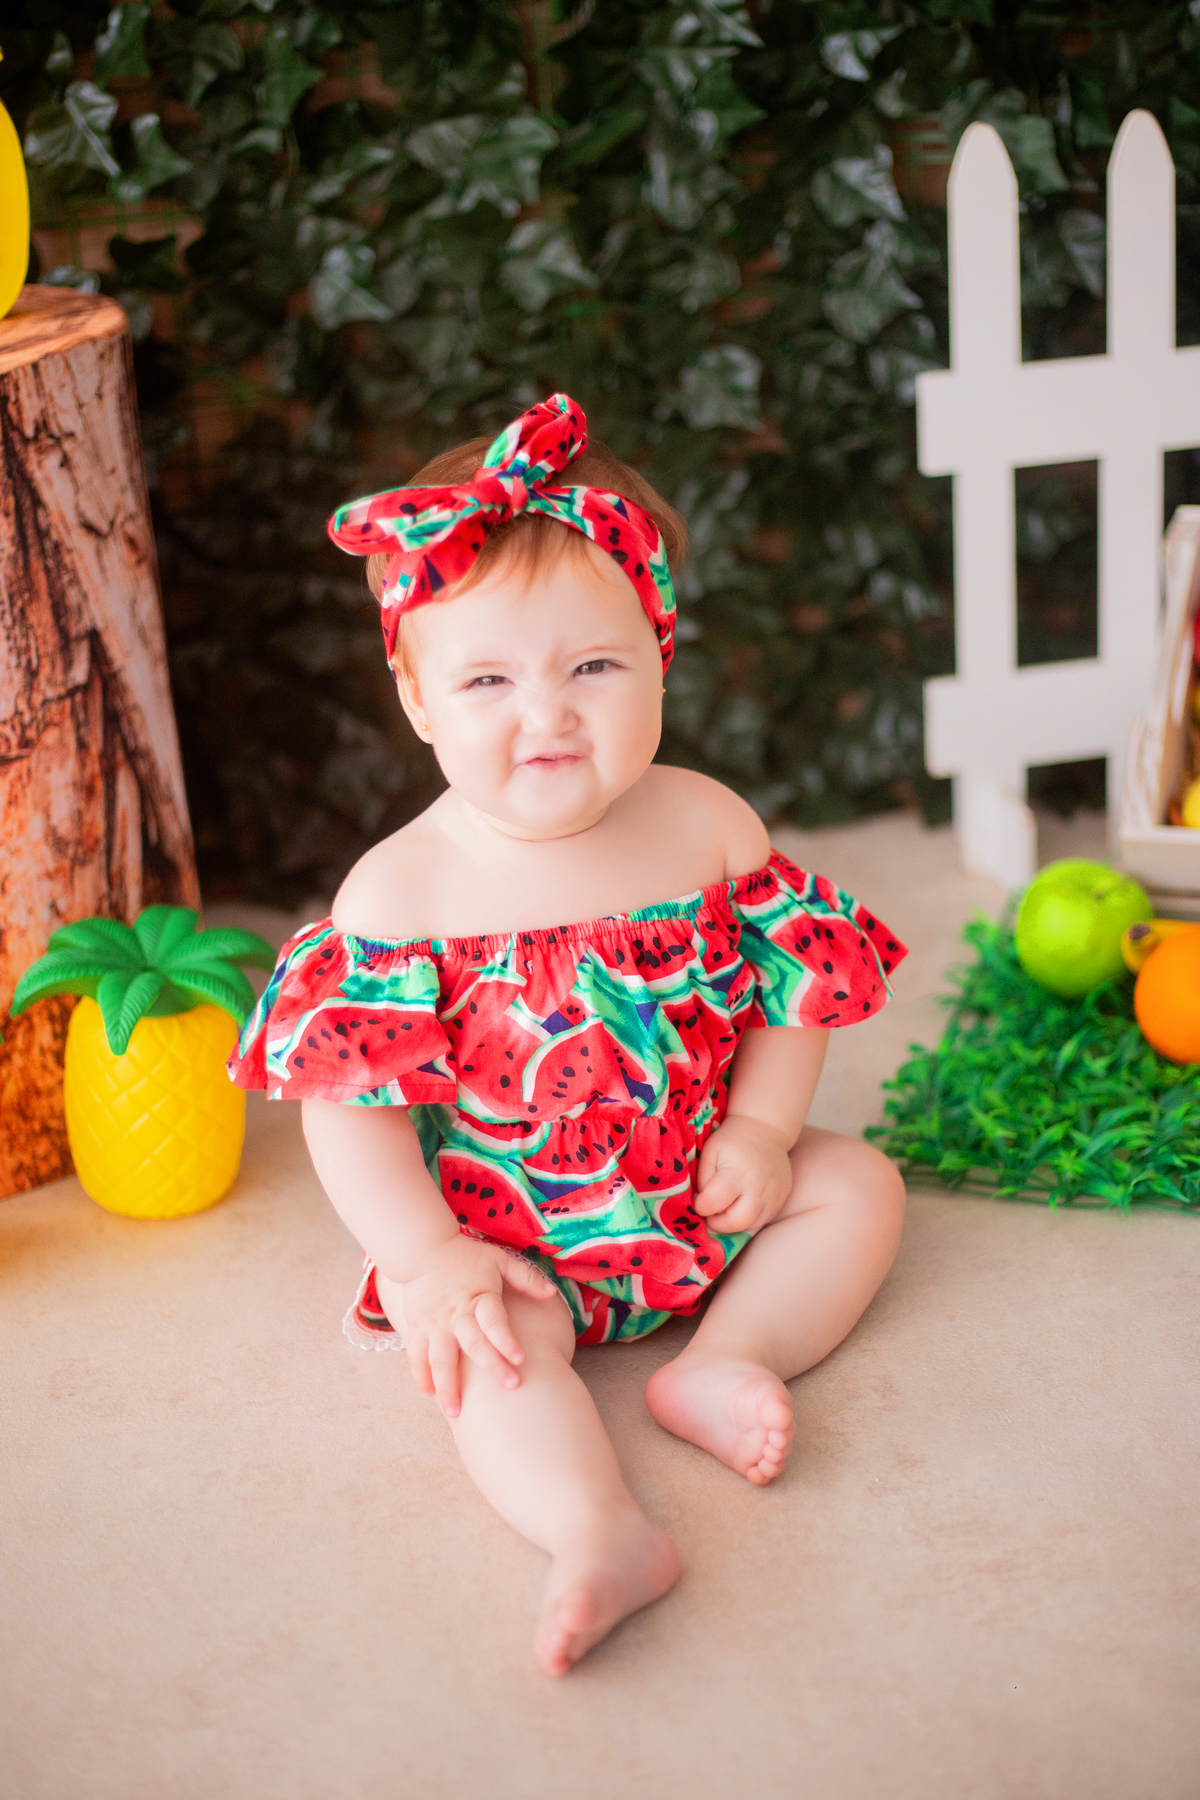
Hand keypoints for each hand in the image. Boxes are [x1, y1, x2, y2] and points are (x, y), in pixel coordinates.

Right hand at [399, 1233, 558, 1418]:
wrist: (423, 1248)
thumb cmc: (466, 1256)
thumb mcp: (499, 1260)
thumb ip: (525, 1277)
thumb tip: (551, 1292)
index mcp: (479, 1297)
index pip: (495, 1322)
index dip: (506, 1340)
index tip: (521, 1358)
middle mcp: (457, 1314)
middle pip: (474, 1345)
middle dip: (492, 1368)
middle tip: (510, 1388)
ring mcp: (435, 1324)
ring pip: (440, 1359)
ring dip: (448, 1386)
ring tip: (456, 1413)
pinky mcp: (417, 1328)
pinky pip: (416, 1356)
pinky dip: (421, 1375)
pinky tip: (429, 1394)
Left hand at [693, 1114, 793, 1233]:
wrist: (766, 1130)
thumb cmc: (732, 1141)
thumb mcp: (710, 1152)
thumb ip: (703, 1180)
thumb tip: (702, 1205)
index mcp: (737, 1173)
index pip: (714, 1203)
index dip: (700, 1206)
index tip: (698, 1198)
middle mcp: (758, 1187)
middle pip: (737, 1223)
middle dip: (718, 1224)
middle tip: (711, 1211)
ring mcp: (774, 1195)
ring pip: (751, 1225)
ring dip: (734, 1222)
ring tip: (726, 1206)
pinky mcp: (781, 1199)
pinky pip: (763, 1219)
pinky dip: (749, 1217)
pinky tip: (741, 1202)